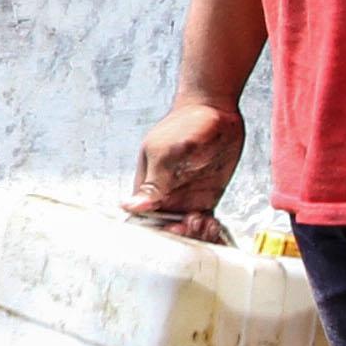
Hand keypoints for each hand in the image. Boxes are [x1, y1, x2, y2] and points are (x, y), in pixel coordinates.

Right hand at [130, 97, 244, 241]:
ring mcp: (185, 198)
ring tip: (206, 223)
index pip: (142, 219)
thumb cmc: (185, 123)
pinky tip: (213, 226)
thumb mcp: (166, 152)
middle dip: (179, 235)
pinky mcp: (206, 198)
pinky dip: (209, 231)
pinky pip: (204, 223)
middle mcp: (165, 196)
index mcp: (147, 186)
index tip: (171, 228)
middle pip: (165, 230)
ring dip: (195, 235)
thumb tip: (131, 206)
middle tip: (192, 224)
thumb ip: (153, 182)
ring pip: (186, 231)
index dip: (156, 231)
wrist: (215, 109)